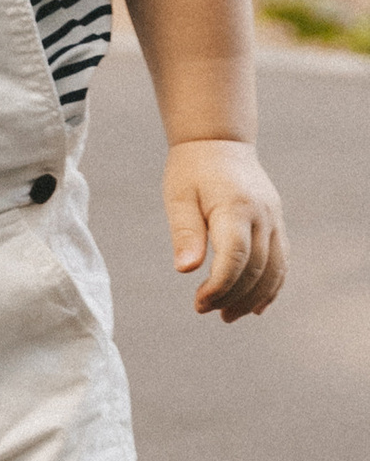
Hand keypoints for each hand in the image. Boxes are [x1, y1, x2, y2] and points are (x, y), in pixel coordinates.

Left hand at [161, 139, 286, 323]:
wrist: (219, 143)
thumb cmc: (192, 171)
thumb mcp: (178, 197)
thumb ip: (185, 232)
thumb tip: (185, 270)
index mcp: (236, 207)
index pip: (236, 257)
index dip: (220, 286)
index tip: (199, 303)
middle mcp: (263, 215)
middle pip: (256, 268)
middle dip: (232, 296)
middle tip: (204, 310)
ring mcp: (274, 220)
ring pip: (274, 269)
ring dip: (253, 298)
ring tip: (228, 317)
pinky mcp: (277, 225)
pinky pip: (281, 262)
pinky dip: (272, 286)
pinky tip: (255, 307)